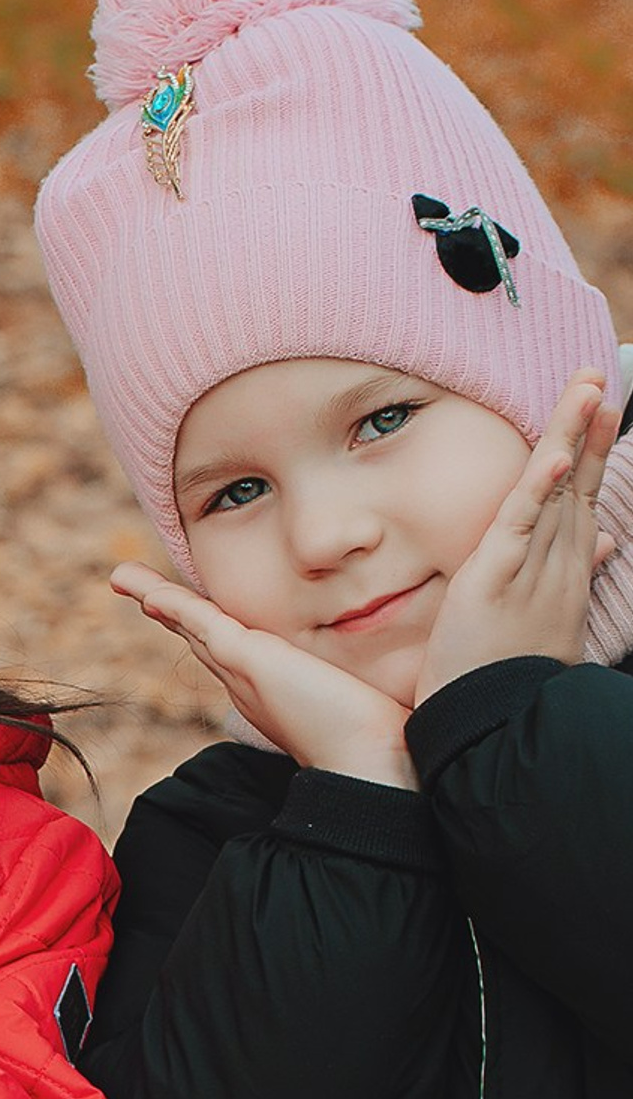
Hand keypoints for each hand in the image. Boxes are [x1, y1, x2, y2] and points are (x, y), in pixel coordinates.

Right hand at [111, 564, 414, 787]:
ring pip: (190, 627)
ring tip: (124, 578)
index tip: (189, 615)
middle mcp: (249, 684)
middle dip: (170, 614)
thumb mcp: (367, 701)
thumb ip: (367, 685)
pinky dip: (166, 600)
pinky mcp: (247, 660)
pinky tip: (140, 585)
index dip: (207, 631)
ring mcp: (242, 673)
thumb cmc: (384, 740)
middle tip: (141, 592)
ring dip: (155, 601)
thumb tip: (401, 680)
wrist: (377, 769)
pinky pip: (196, 621)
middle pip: (200, 639)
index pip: (233, 653)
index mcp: (273, 693)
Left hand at [416, 369, 620, 703]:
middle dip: (589, 428)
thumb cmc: (507, 673)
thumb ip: (574, 572)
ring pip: (556, 489)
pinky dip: (537, 484)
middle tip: (599, 376)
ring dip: (571, 436)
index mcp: (564, 568)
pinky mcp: (496, 577)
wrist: (493, 722)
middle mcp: (557, 562)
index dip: (591, 451)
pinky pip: (520, 522)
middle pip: (578, 481)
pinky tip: (555, 452)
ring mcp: (532, 568)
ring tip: (588, 387)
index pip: (580, 497)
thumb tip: (605, 540)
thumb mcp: (547, 616)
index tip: (601, 409)